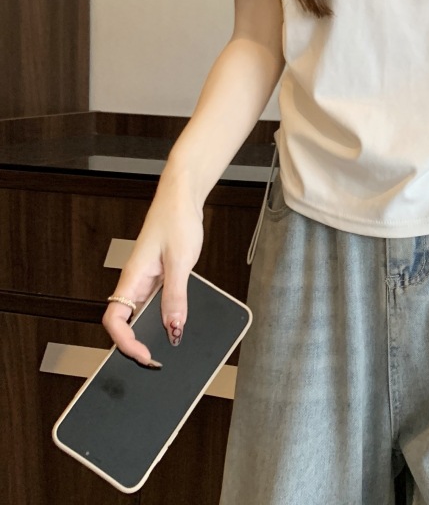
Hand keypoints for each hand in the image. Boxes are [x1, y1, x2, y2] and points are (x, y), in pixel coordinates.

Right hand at [101, 190, 203, 367]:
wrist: (182, 198)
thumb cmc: (175, 220)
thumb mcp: (180, 262)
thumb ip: (175, 296)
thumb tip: (173, 327)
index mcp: (132, 279)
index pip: (115, 322)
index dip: (126, 344)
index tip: (145, 356)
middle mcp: (135, 282)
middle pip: (125, 323)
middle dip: (137, 344)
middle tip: (157, 361)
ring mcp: (147, 279)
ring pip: (141, 314)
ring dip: (151, 331)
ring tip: (168, 346)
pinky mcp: (159, 276)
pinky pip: (156, 302)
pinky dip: (165, 315)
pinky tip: (178, 320)